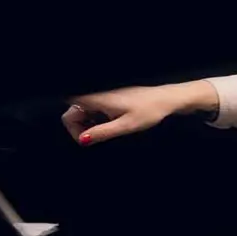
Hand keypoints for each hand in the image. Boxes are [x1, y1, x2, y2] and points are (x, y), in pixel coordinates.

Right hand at [62, 81, 215, 144]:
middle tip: (96, 139)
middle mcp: (99, 95)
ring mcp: (104, 95)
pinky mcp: (111, 97)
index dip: (72, 126)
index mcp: (99, 99)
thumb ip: (102, 132)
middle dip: (80, 127)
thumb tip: (82, 140)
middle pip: (75, 111)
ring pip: (84, 110)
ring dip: (89, 124)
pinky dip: (97, 118)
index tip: (85, 138)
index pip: (70, 112)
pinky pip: (95, 108)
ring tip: (106, 132)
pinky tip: (111, 124)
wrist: (166, 98)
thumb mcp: (126, 125)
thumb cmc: (149, 110)